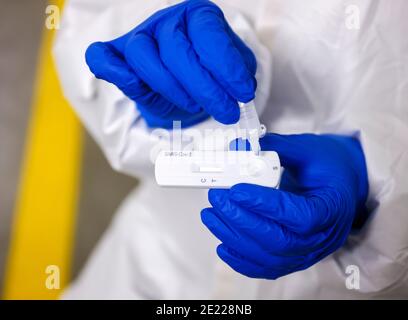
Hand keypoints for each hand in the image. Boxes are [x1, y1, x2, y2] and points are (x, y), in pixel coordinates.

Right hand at [85, 0, 256, 127]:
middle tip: (225, 111)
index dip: (226, 66)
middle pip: (176, 49)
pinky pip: (102, 56)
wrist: (187, 81)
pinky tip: (127, 80)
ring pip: (143, 55)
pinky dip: (111, 68)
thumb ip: (237, 73)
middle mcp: (167, 23)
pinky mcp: (119, 57)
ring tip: (193, 105)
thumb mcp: (231, 69)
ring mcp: (140, 38)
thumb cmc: (209, 72)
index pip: (209, 35)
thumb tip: (241, 89)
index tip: (242, 93)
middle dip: (205, 87)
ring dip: (170, 87)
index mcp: (198, 17)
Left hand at [201, 133, 368, 278]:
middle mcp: (323, 237)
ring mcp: (309, 252)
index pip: (299, 215)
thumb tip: (238, 148)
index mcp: (332, 208)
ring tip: (211, 216)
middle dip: (241, 220)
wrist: (342, 184)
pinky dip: (243, 260)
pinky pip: (268, 267)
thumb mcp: (307, 149)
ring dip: (235, 239)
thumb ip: (274, 148)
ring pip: (270, 257)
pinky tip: (222, 245)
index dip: (265, 205)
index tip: (236, 190)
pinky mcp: (296, 258)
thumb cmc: (328, 165)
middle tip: (217, 199)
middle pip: (280, 241)